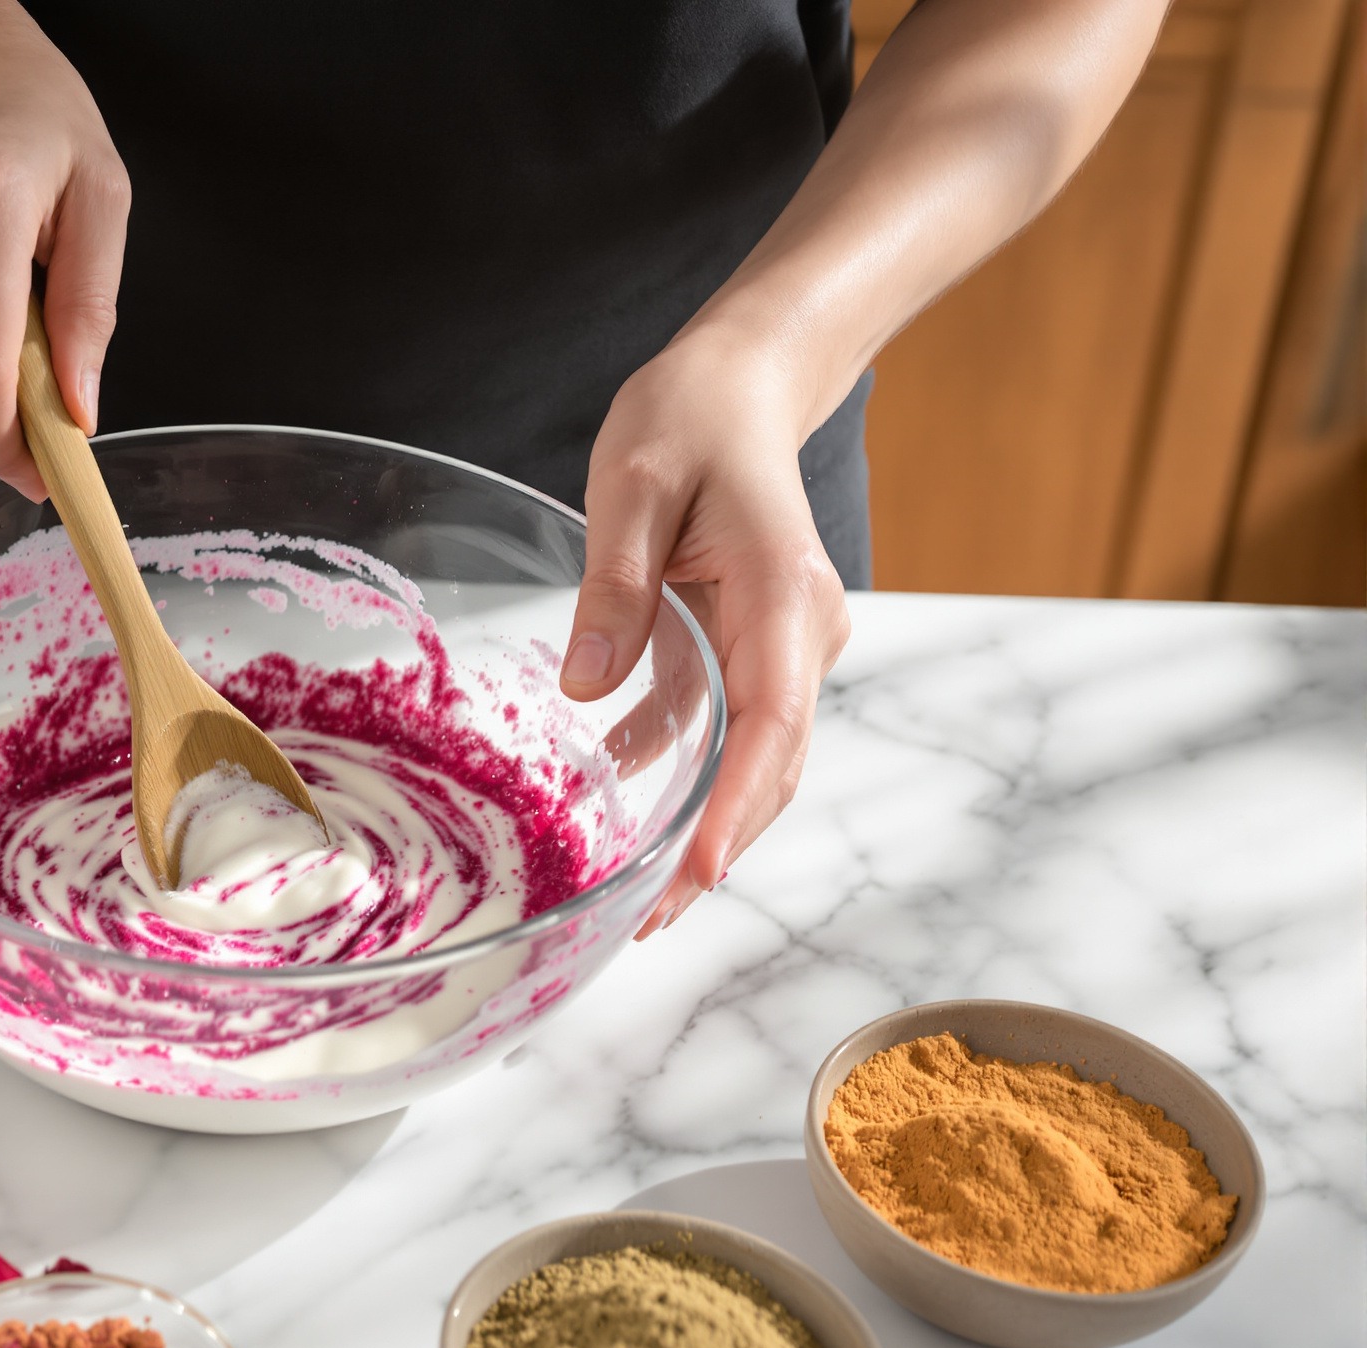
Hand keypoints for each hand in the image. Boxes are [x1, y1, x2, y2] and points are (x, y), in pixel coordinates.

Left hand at [563, 331, 852, 937]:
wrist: (740, 382)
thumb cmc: (689, 418)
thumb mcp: (629, 485)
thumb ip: (613, 586)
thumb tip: (587, 689)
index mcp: (782, 594)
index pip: (772, 723)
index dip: (738, 806)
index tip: (701, 869)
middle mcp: (801, 631)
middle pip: (771, 765)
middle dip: (717, 849)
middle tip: (648, 923)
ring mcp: (785, 644)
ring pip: (754, 758)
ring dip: (703, 826)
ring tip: (638, 901)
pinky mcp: (754, 648)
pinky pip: (724, 726)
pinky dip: (681, 769)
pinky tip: (617, 787)